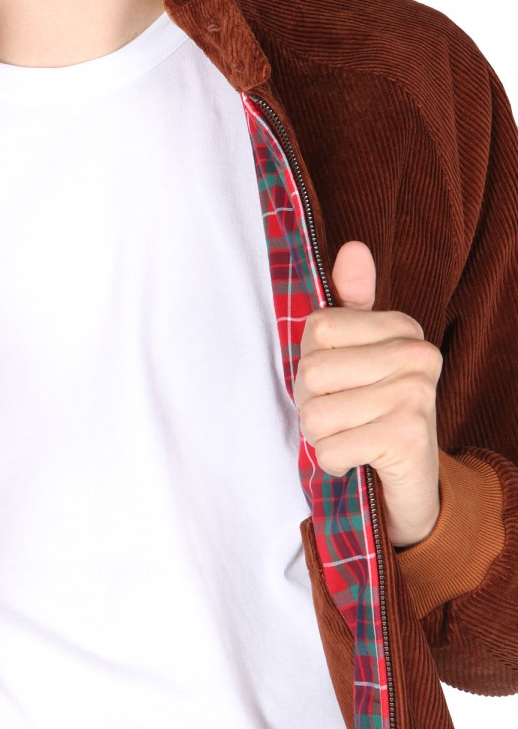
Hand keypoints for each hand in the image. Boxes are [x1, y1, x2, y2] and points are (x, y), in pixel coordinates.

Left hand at [293, 242, 442, 547]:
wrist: (408, 481)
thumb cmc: (371, 411)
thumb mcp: (355, 354)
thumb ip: (351, 303)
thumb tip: (354, 248)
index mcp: (402, 327)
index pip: (316, 329)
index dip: (310, 363)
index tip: (339, 382)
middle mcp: (418, 355)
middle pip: (312, 373)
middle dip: (312, 405)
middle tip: (344, 416)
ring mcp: (418, 395)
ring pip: (317, 417)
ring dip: (322, 437)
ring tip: (352, 436)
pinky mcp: (409, 438)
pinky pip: (331, 449)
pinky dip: (334, 462)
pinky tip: (359, 459)